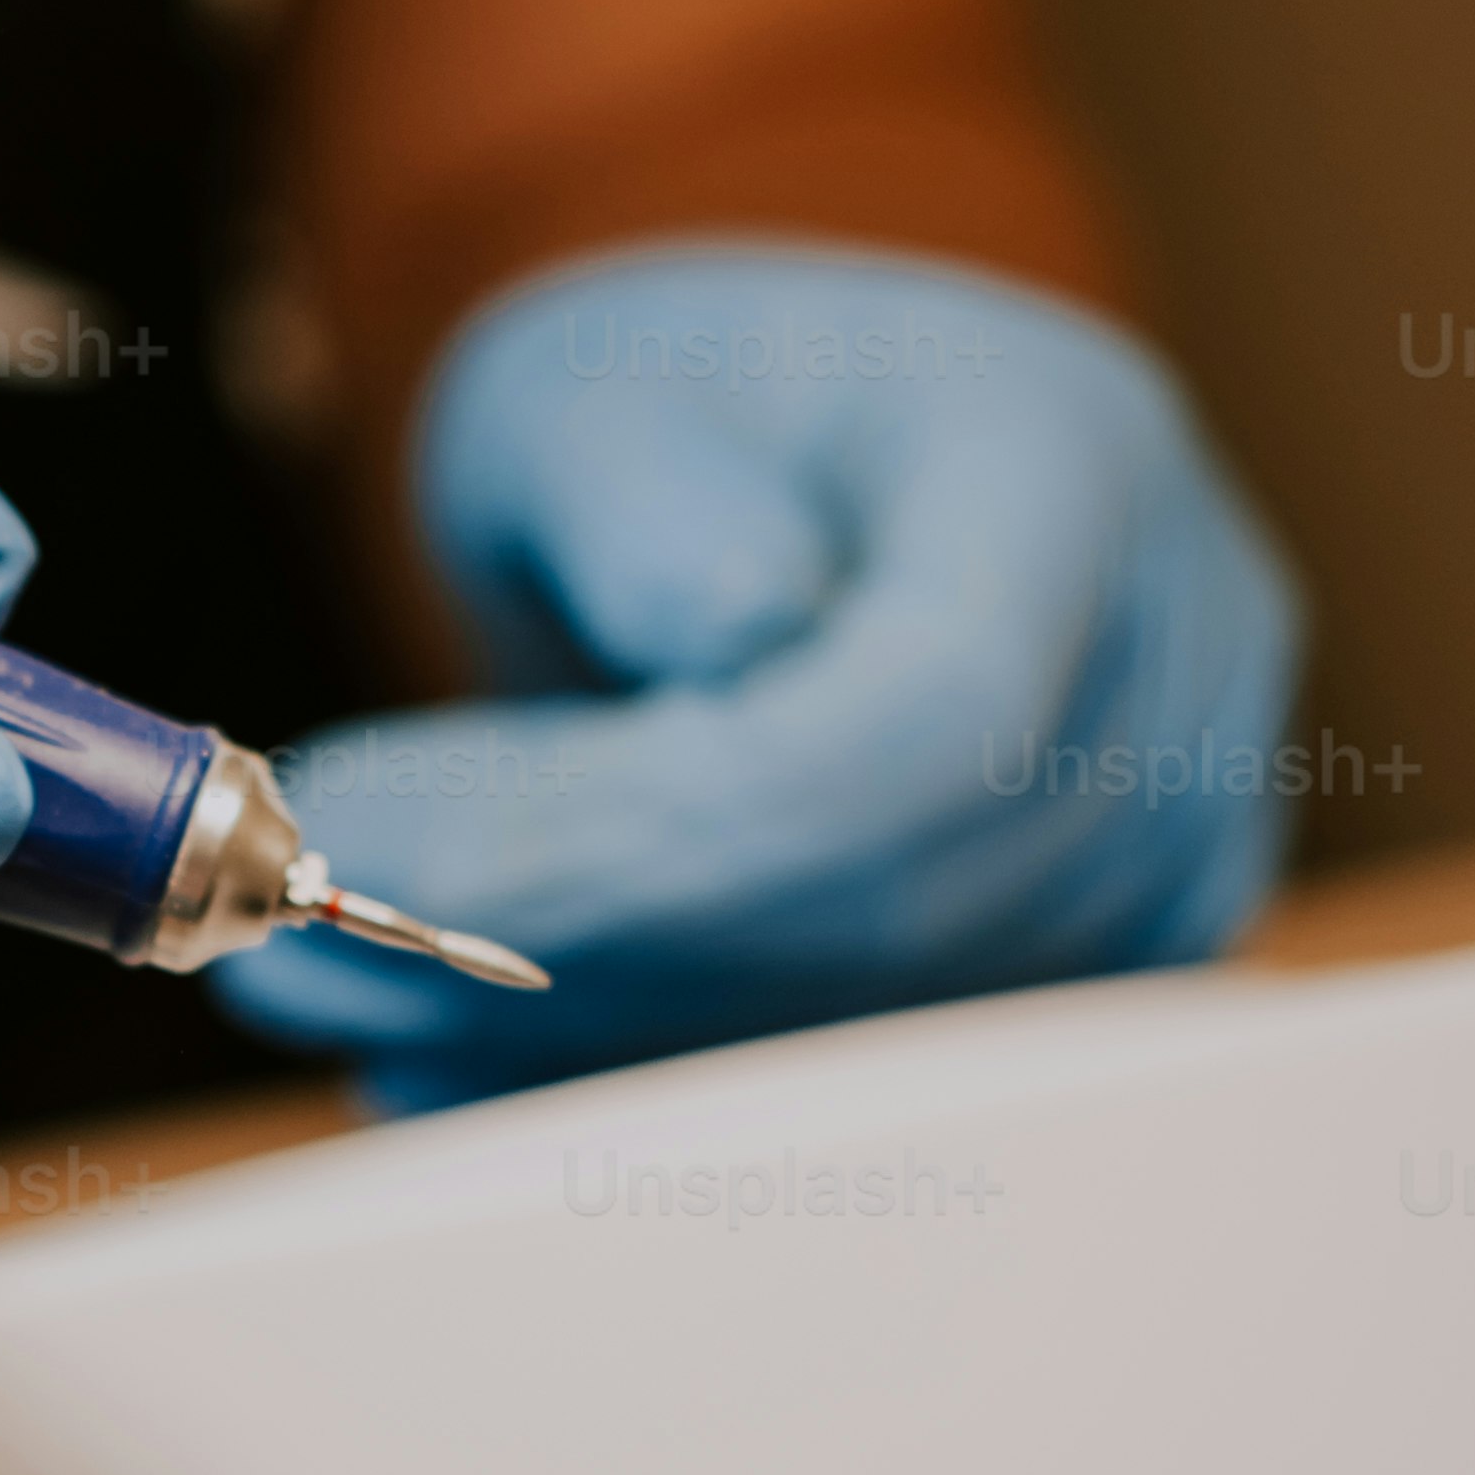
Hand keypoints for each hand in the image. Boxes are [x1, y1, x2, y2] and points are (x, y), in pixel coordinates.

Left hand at [226, 241, 1301, 1097]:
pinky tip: (465, 1075)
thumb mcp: (594, 382)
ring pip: (881, 1031)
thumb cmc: (682, 416)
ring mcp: (1167, 829)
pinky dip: (649, 1092)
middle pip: (898, 907)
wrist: (808, 481)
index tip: (388, 867)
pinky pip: (869, 1075)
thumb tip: (717, 638)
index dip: (659, 843)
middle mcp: (1174, 660)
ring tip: (352, 1016)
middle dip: (577, 964)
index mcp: (1070, 463)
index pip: (917, 721)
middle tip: (300, 973)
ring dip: (587, 1056)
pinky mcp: (1093, 965)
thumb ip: (636, 495)